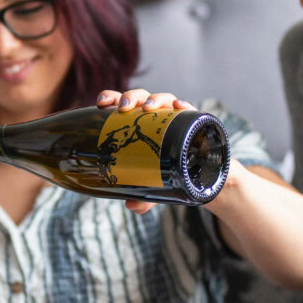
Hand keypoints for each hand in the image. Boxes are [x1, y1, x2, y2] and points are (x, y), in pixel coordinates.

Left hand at [95, 88, 195, 213]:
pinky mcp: (195, 120)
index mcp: (138, 122)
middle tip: (124, 108)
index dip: (111, 97)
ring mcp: (175, 116)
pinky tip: (179, 106)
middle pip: (140, 97)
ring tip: (148, 108)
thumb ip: (141, 196)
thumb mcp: (152, 185)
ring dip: (154, 99)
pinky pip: (190, 109)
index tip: (101, 103)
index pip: (121, 103)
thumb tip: (131, 206)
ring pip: (163, 98)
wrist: (200, 173)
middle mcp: (155, 115)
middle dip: (130, 97)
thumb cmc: (168, 170)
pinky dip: (184, 105)